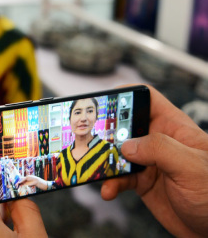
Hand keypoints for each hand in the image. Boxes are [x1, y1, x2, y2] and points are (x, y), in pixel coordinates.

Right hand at [101, 85, 207, 237]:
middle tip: (92, 137)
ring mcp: (150, 162)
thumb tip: (127, 145)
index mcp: (174, 128)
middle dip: (107, 131)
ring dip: (105, 161)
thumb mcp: (192, 167)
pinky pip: (120, 177)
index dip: (128, 94)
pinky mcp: (143, 182)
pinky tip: (108, 190)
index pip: (148, 99)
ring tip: (97, 168)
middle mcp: (160, 141)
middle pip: (126, 125)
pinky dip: (110, 183)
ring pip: (118, 152)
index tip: (107, 101)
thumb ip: (160, 149)